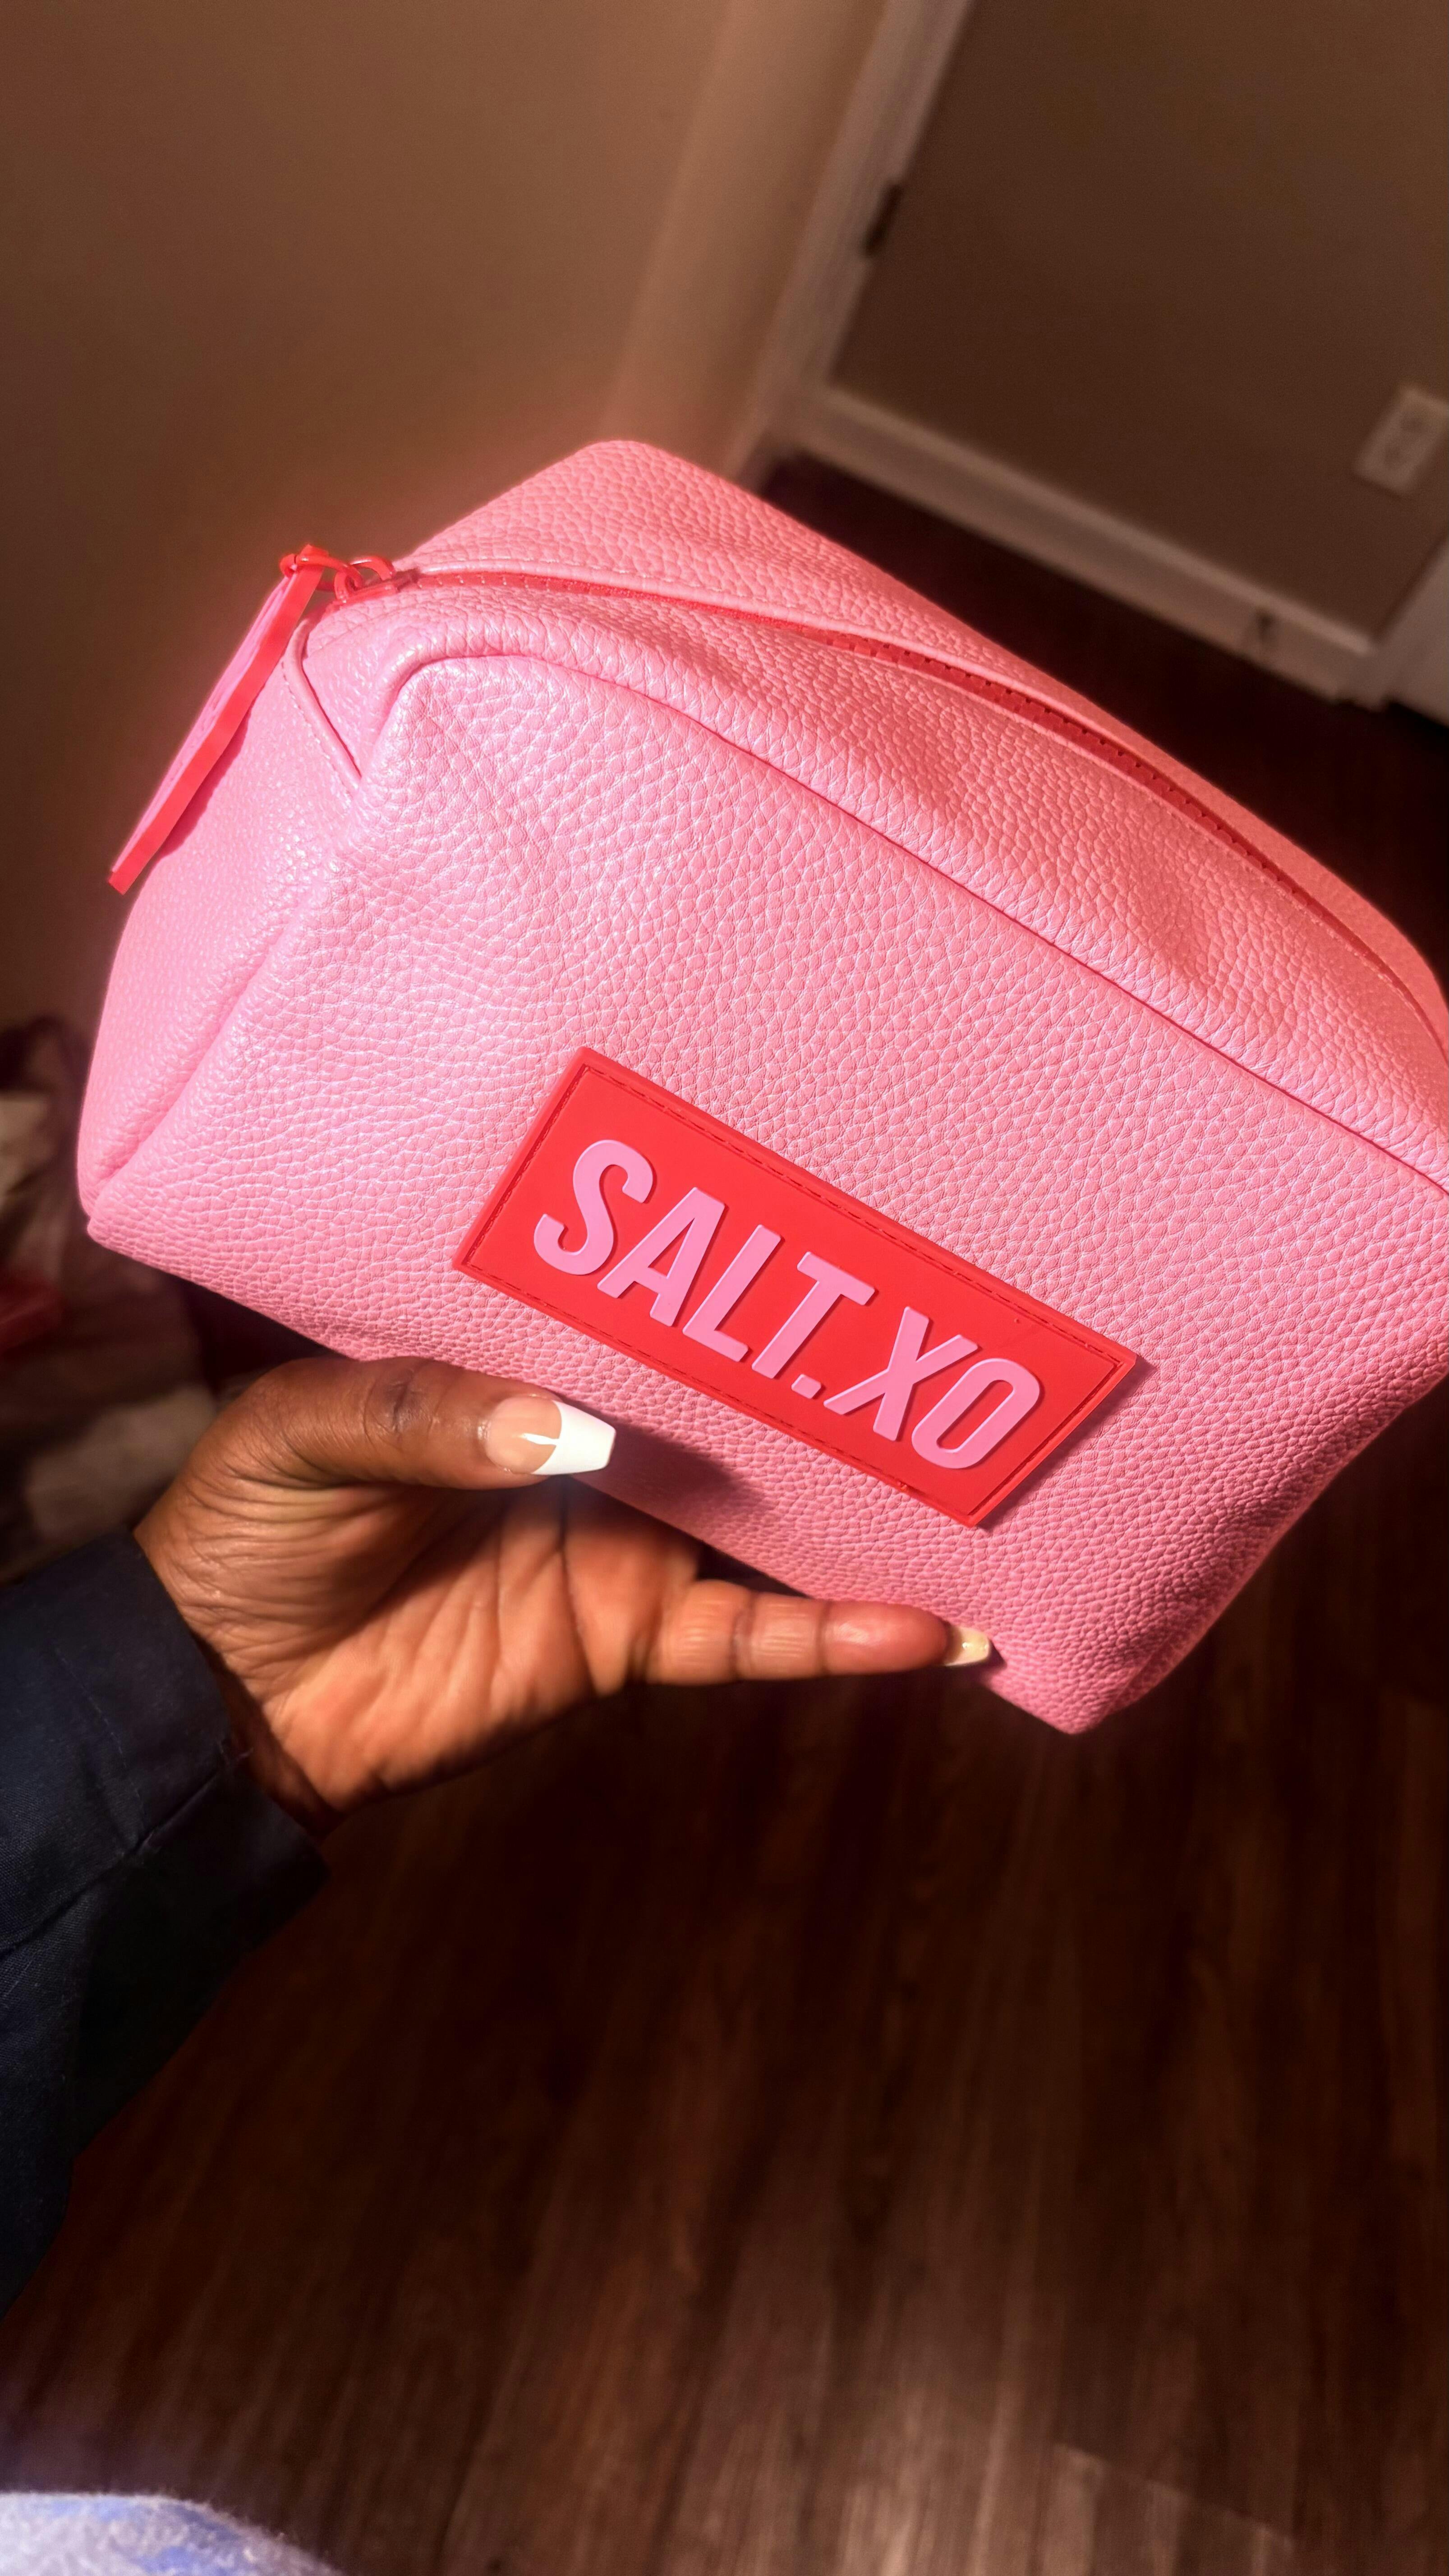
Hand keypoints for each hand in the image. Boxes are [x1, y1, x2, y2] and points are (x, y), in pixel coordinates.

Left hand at [137, 1357, 981, 1831]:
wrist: (221, 1691)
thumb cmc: (245, 1530)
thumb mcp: (303, 1433)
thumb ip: (430, 1415)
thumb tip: (576, 1431)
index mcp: (518, 1369)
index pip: (638, 1314)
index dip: (716, 1282)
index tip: (811, 1236)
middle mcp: (590, 1446)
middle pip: (728, 1411)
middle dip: (821, 1380)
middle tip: (936, 1339)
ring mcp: (621, 1544)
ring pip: (768, 1524)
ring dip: (865, 1510)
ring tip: (981, 1487)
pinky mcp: (625, 1637)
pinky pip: (746, 1639)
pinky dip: (833, 1638)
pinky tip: (925, 1630)